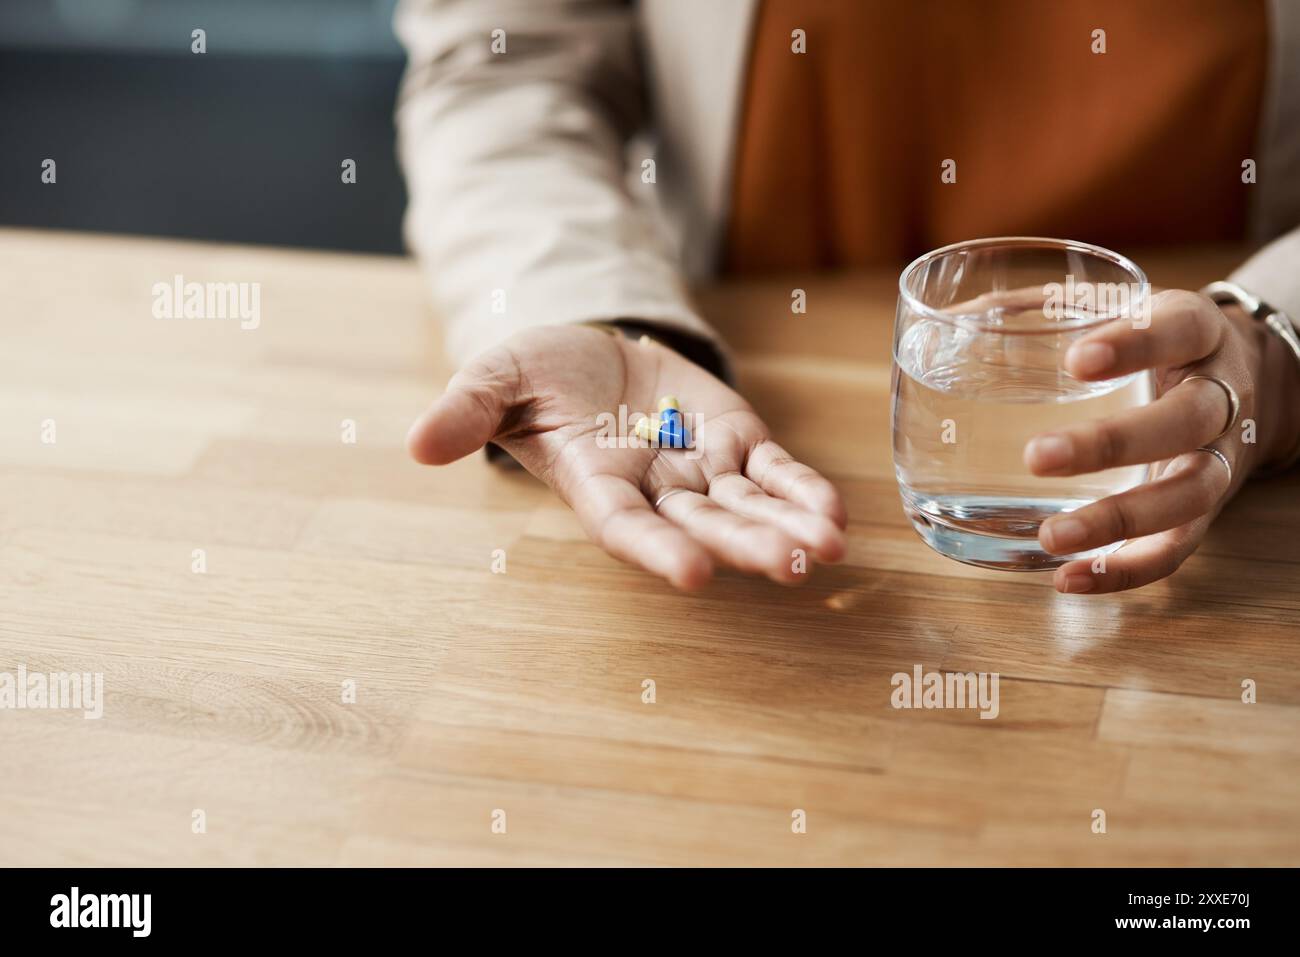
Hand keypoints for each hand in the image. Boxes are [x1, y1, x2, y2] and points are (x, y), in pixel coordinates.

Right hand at [406, 324, 846, 588]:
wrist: (590, 354)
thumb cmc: (538, 375)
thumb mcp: (497, 376)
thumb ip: (467, 409)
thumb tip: (416, 443)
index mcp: (596, 486)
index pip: (626, 528)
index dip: (657, 552)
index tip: (692, 575)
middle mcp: (654, 491)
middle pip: (702, 525)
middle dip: (745, 545)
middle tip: (791, 565)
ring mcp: (701, 470)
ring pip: (749, 506)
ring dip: (788, 528)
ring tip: (830, 548)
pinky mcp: (737, 440)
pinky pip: (775, 471)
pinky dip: (803, 490)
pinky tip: (837, 514)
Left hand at [1024, 289, 1298, 593]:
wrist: (1247, 380)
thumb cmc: (1151, 341)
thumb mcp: (1115, 310)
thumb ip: (1041, 309)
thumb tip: (948, 321)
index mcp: (1196, 330)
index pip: (1180, 329)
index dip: (1136, 344)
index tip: (1075, 361)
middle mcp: (1220, 393)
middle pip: (1187, 419)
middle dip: (1113, 442)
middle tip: (1037, 458)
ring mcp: (1219, 457)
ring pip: (1190, 493)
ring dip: (1120, 520)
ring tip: (1051, 537)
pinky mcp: (1207, 510)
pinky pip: (1178, 548)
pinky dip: (1127, 570)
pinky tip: (1068, 579)